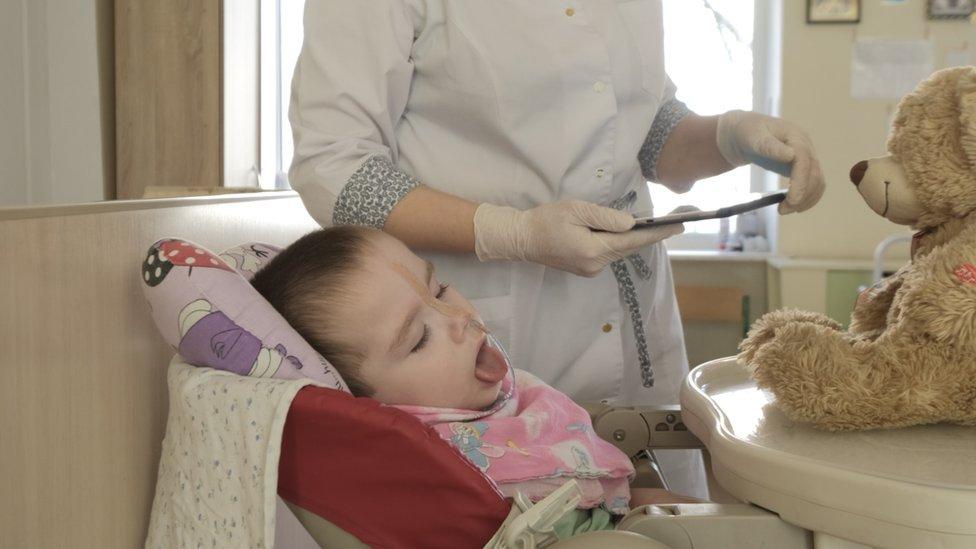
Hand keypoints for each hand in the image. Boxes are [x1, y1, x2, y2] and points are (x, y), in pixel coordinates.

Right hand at [473, 200, 682, 276]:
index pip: (633, 241)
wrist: (521, 239)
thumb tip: (631, 224)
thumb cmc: (545, 220)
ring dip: (637, 238)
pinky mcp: (586, 268)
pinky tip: (630, 232)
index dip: (658, 232)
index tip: (680, 224)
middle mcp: (596, 265)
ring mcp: (591, 269)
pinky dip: (621, 242)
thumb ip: (604, 216)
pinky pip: (610, 253)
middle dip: (653, 234)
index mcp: (593, 250)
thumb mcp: (575, 210)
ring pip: (620, 251)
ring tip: (661, 225)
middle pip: (630, 248)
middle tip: (679, 221)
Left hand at [716, 110, 824, 213]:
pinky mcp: (801, 167)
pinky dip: (806, 197)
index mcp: (795, 136)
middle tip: (782, 210)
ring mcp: (805, 156)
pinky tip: (792, 206)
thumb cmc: (745, 132)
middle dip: (803, 195)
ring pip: (817, 181)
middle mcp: (805, 146)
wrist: (742, 133)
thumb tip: (791, 156)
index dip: (801, 182)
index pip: (804, 161)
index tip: (792, 200)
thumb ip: (769, 146)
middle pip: (814, 173)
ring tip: (784, 210)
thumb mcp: (752, 136)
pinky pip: (812, 183)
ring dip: (806, 199)